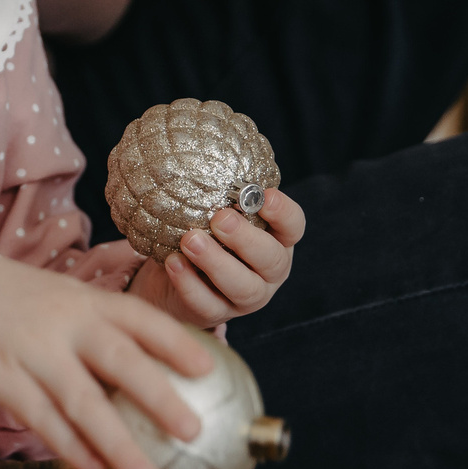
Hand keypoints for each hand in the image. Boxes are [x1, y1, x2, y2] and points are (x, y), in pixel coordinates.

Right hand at [0, 247, 214, 468]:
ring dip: (117, 443)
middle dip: (158, 397)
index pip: (140, 318)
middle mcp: (64, 324)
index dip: (176, 343)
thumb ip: (102, 329)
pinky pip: (40, 417)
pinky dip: (69, 446)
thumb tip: (155, 373)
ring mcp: (31, 351)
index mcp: (86, 301)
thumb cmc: (15, 298)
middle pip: (120, 360)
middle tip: (193, 432)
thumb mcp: (64, 299)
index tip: (210, 370)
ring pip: (81, 402)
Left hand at [131, 188, 303, 326]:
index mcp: (277, 240)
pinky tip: (173, 263)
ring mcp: (246, 298)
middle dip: (246, 239)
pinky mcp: (217, 315)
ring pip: (242, 287)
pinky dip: (189, 284)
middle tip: (220, 218)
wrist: (178, 279)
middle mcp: (269, 272)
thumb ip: (220, 194)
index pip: (294, 226)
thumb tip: (197, 153)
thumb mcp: (218, 214)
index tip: (263, 195)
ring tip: (190, 240)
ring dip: (216, 262)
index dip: (283, 212)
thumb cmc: (207, 235)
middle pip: (271, 259)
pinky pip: (207, 305)